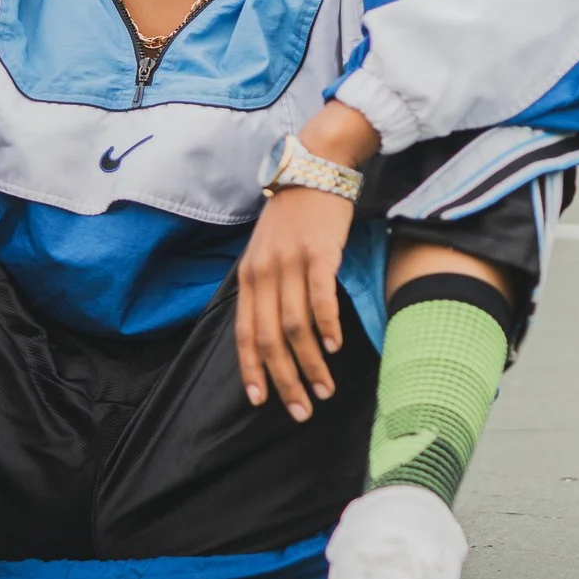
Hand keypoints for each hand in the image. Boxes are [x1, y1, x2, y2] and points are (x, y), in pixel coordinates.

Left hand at [235, 187, 352, 420]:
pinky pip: (320, 300)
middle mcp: (263, 272)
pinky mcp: (318, 254)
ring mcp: (290, 263)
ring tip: (324, 389)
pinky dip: (327, 328)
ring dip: (310, 364)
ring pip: (295, 327)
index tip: (260, 401)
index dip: (252, 369)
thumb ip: (267, 289)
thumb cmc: (294, 217)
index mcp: (248, 277)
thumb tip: (273, 333)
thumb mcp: (266, 252)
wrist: (315, 169)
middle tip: (301, 410)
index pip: (244, 333)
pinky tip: (335, 349)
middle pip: (269, 338)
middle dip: (284, 380)